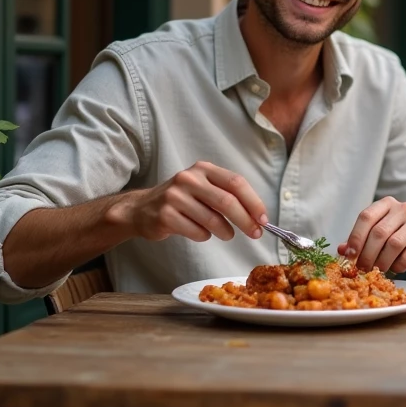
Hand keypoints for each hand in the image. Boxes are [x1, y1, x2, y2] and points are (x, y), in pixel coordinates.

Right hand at [109, 161, 266, 242]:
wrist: (142, 209)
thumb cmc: (182, 200)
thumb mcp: (203, 188)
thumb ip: (228, 196)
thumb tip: (258, 217)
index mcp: (204, 169)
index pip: (236, 182)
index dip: (253, 202)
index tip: (264, 219)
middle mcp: (189, 179)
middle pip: (227, 201)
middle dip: (245, 220)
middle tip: (255, 233)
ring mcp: (175, 196)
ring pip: (213, 220)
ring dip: (226, 232)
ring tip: (227, 234)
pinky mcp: (165, 215)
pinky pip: (197, 232)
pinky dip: (205, 236)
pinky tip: (201, 233)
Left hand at [338, 197, 405, 273]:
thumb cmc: (397, 236)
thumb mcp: (377, 234)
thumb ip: (360, 240)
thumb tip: (342, 250)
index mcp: (387, 203)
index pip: (367, 217)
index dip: (355, 237)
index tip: (350, 255)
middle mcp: (404, 208)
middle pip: (379, 232)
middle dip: (367, 254)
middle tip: (362, 268)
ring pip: (394, 244)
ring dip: (382, 262)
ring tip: (379, 270)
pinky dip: (399, 265)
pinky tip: (396, 268)